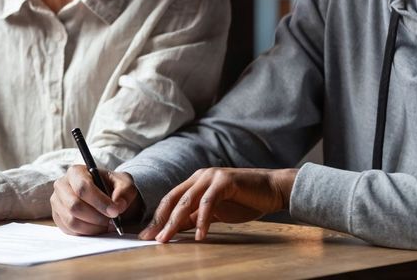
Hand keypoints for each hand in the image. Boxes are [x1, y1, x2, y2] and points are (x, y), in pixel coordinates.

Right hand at [51, 165, 141, 234]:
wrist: (107, 195)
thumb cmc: (114, 186)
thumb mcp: (125, 184)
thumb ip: (125, 191)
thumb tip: (118, 206)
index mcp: (76, 171)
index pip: (83, 187)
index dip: (99, 202)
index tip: (115, 212)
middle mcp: (62, 185)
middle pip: (75, 206)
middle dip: (96, 217)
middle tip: (112, 222)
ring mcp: (57, 203)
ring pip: (72, 221)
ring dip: (93, 227)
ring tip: (107, 225)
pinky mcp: (58, 218)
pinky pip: (70, 231)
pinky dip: (86, 233)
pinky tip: (98, 228)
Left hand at [138, 167, 297, 242]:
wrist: (270, 190)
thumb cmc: (243, 201)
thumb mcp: (215, 212)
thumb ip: (195, 217)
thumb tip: (174, 230)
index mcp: (195, 181)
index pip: (170, 199)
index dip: (157, 218)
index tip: (146, 236)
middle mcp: (200, 176)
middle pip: (173, 199)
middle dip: (160, 220)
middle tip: (150, 239)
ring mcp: (212, 176)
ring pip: (187, 200)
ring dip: (174, 222)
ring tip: (167, 239)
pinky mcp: (224, 182)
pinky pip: (208, 203)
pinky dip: (202, 220)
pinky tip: (199, 236)